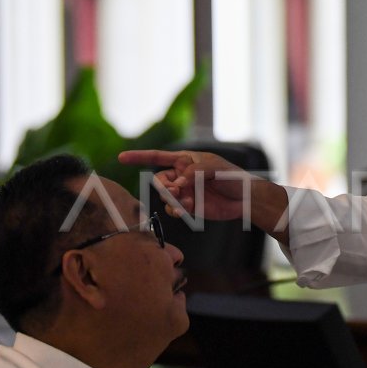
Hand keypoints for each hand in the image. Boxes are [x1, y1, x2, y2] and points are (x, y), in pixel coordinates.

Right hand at [117, 149, 254, 220]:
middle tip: (177, 191)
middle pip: (159, 180)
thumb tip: (178, 183)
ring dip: (171, 200)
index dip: (139, 157)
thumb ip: (195, 172)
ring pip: (165, 196)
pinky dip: (176, 210)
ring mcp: (184, 192)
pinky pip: (173, 209)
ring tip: (187, 202)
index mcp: (185, 160)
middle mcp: (182, 175)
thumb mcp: (215, 169)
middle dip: (164, 187)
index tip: (121, 158)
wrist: (245, 199)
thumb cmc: (233, 177)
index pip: (158, 156)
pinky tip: (186, 210)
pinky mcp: (189, 206)